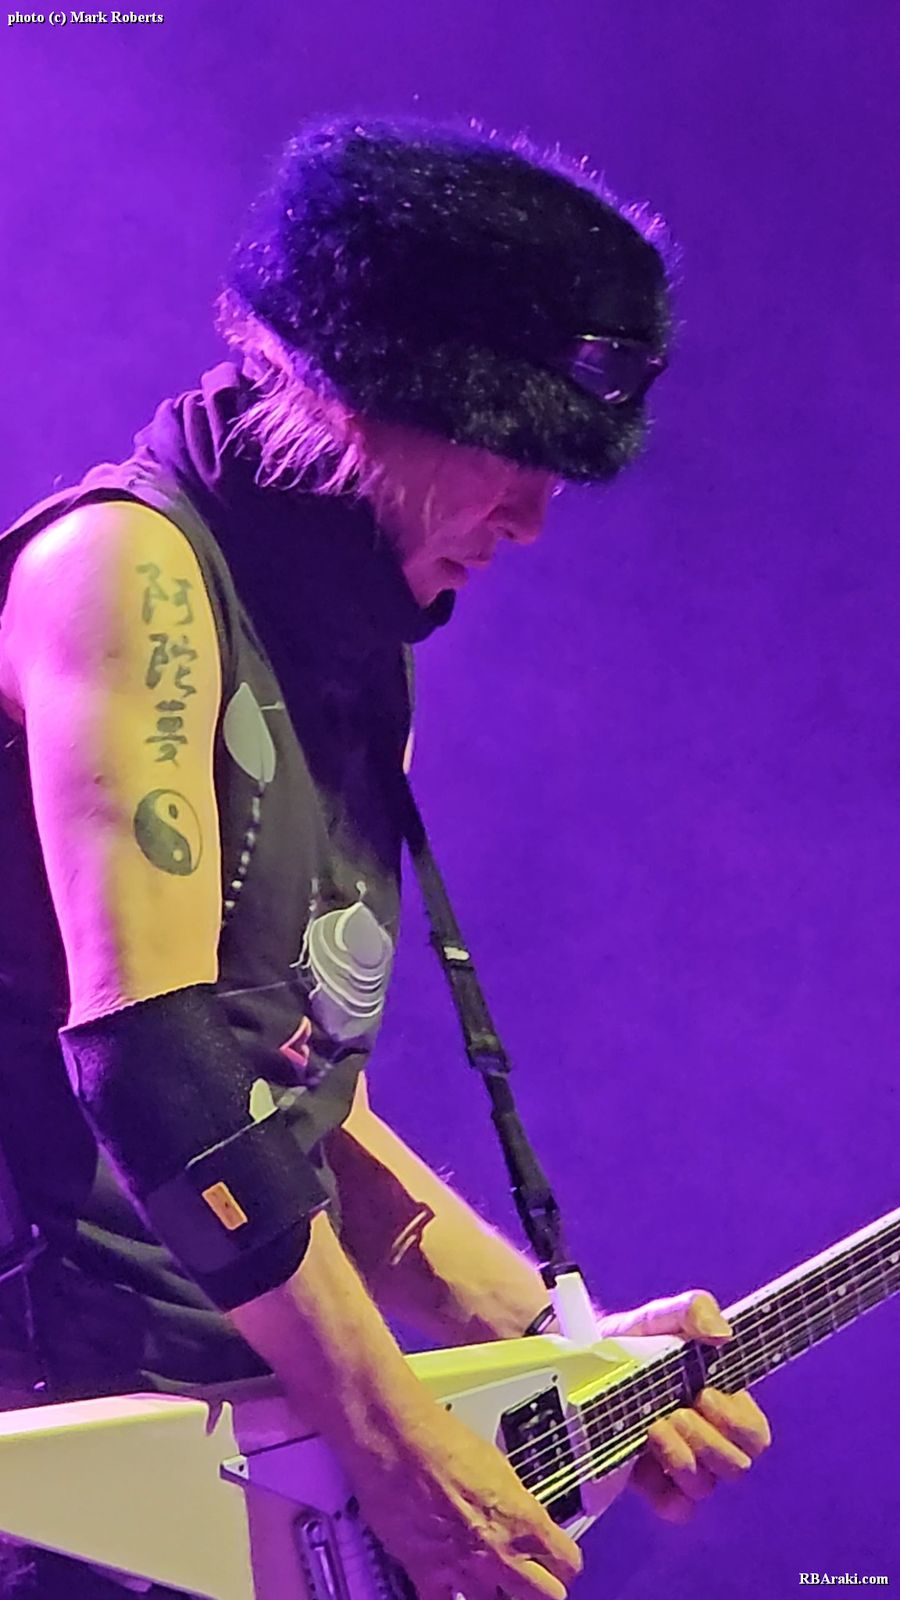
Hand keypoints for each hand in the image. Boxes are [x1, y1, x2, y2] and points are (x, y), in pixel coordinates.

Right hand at [348, 1401, 582, 1599]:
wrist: (397, 1441)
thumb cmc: (442, 1440)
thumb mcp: (498, 1465)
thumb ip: (515, 1503)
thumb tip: (521, 1514)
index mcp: (524, 1520)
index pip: (568, 1562)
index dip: (564, 1561)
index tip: (557, 1559)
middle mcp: (501, 1553)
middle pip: (547, 1598)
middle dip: (541, 1589)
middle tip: (529, 1577)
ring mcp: (465, 1571)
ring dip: (496, 1595)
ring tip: (488, 1581)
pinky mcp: (427, 1577)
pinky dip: (448, 1597)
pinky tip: (448, 1587)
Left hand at [596, 1289, 771, 1522]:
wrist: (582, 1359)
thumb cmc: (633, 1338)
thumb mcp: (662, 1316)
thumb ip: (694, 1310)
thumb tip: (721, 1333)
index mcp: (723, 1404)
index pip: (755, 1435)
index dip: (738, 1422)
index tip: (705, 1392)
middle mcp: (709, 1439)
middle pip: (737, 1466)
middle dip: (708, 1440)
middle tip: (674, 1411)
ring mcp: (681, 1465)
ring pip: (705, 1486)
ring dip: (681, 1458)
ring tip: (652, 1426)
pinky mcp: (652, 1485)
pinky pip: (676, 1509)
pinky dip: (666, 1492)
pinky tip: (645, 1461)